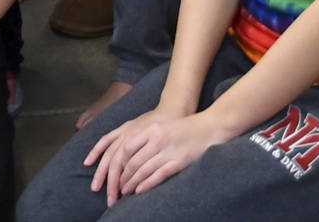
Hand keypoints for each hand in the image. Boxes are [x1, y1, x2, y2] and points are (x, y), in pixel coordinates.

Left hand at [86, 109, 223, 204]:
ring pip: (142, 170)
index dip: (115, 164)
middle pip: (130, 162)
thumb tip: (126, 154)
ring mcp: (167, 150)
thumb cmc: (183, 128)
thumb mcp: (160, 127)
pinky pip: (158, 175)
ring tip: (124, 192)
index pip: (124, 149)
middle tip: (113, 190)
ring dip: (130, 184)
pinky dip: (146, 184)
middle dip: (119, 178)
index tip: (109, 175)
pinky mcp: (178, 161)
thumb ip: (144, 137)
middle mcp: (156, 139)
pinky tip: (139, 191)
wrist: (209, 127)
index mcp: (149, 130)